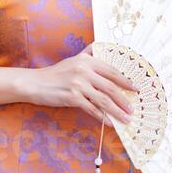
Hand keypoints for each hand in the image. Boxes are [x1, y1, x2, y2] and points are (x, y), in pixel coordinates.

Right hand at [21, 42, 137, 126]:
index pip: (112, 70)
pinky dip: (103, 117)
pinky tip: (110, 123)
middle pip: (110, 86)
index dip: (125, 80)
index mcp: (87, 60)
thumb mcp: (73, 60)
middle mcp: (84, 71)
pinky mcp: (72, 97)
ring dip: (117, 111)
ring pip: (104, 100)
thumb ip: (88, 55)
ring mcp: (78, 84)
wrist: (36, 83)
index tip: (135, 88)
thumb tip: (102, 49)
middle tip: (133, 108)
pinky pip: (92, 109)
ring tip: (126, 118)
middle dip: (124, 99)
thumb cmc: (56, 73)